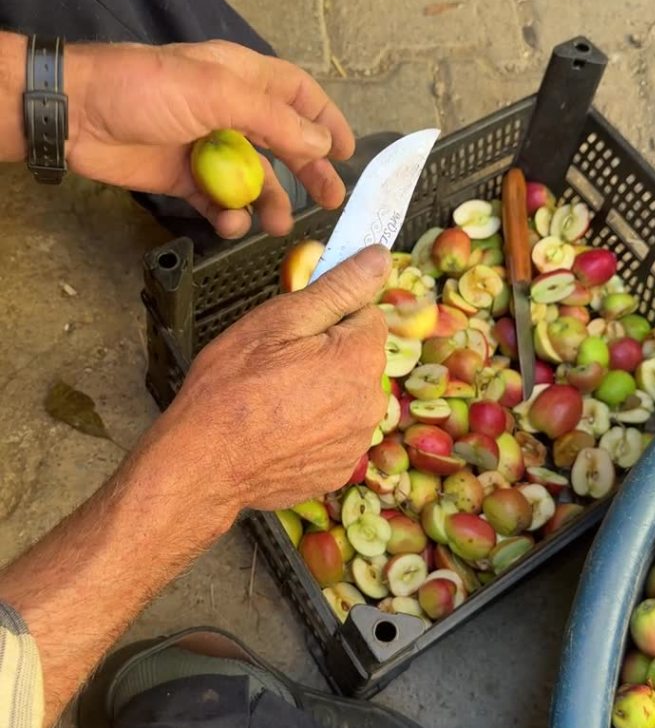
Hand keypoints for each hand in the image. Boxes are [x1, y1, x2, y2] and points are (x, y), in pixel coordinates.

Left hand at [64, 39, 354, 237]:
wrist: (79, 117)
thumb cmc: (143, 88)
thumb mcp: (217, 93)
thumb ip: (273, 120)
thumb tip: (318, 145)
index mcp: (242, 80)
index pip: (297, 96)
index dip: (324, 121)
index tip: (345, 152)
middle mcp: (230, 113)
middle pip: (283, 144)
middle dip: (307, 172)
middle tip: (330, 199)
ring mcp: (209, 148)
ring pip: (253, 180)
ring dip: (268, 203)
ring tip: (278, 225)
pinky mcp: (186, 179)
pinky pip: (219, 202)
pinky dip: (228, 216)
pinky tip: (230, 223)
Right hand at [152, 245, 390, 516]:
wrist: (203, 464)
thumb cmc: (230, 388)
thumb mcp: (279, 320)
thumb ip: (338, 288)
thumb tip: (379, 258)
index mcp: (360, 359)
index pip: (366, 315)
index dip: (329, 316)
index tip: (296, 329)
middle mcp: (370, 403)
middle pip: (359, 358)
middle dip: (328, 354)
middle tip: (279, 365)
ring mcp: (356, 441)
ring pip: (348, 396)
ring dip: (323, 392)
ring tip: (276, 399)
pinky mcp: (339, 469)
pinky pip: (336, 432)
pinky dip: (316, 427)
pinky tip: (282, 429)